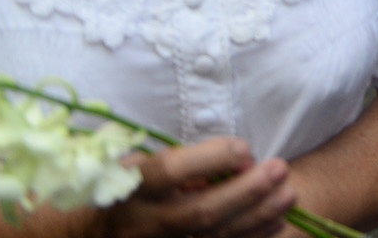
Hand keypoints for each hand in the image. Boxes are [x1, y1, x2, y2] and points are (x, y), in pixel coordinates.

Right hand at [94, 138, 294, 237]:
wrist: (89, 235)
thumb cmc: (123, 188)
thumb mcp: (139, 165)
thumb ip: (184, 162)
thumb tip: (239, 159)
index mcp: (131, 186)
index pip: (170, 172)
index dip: (212, 159)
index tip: (245, 149)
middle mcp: (144, 222)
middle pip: (201, 212)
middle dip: (246, 192)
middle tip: (280, 169)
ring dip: (257, 217)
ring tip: (288, 194)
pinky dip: (250, 237)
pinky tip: (276, 222)